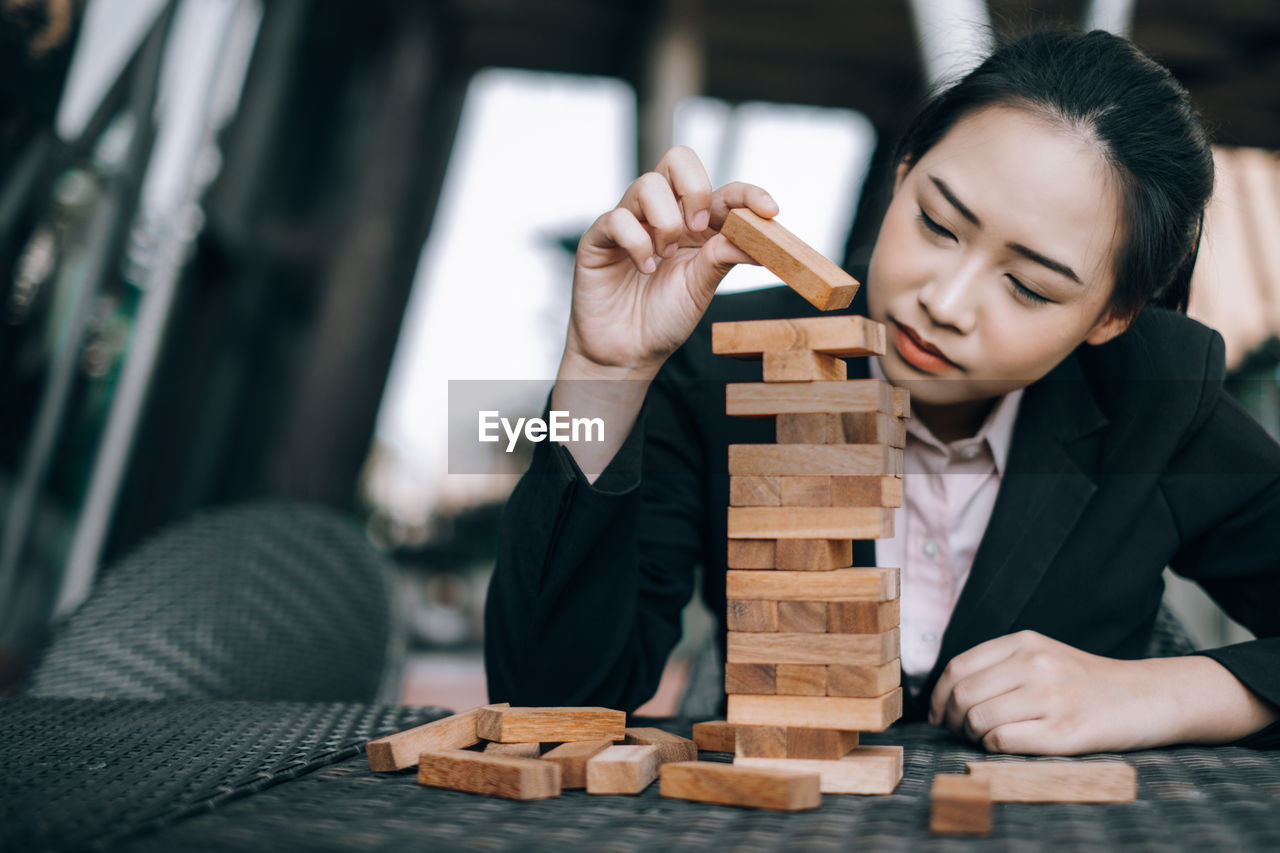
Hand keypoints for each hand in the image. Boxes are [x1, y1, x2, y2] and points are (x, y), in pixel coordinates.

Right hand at [565, 145, 777, 377]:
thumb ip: (722, 257)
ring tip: (665, 256)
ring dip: (665, 222)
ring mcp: (631, 221)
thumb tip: (756, 237)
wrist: (628, 352)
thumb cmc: (664, 318)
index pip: (723, 191)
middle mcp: (663, 214)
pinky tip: (642, 268)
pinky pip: (618, 218)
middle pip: (678, 159)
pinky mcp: (600, 237)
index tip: (770, 211)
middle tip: (698, 228)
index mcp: (695, 225)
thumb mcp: (702, 287)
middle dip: (695, 188)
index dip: (748, 194)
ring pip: (648, 184)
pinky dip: (637, 243)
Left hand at [927, 630, 1173, 754]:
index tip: (937, 714)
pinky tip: (1005, 744)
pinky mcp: (1063, 732)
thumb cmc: (1084, 682)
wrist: (1145, 697)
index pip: (958, 668)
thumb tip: (946, 694)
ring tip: (984, 738)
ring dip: (972, 735)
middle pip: (963, 695)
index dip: (938, 696)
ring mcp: (1050, 697)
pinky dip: (992, 747)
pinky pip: (1002, 741)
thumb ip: (999, 664)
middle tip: (959, 731)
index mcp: (1024, 642)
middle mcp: (1035, 664)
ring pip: (978, 719)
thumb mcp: (1042, 654)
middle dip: (952, 719)